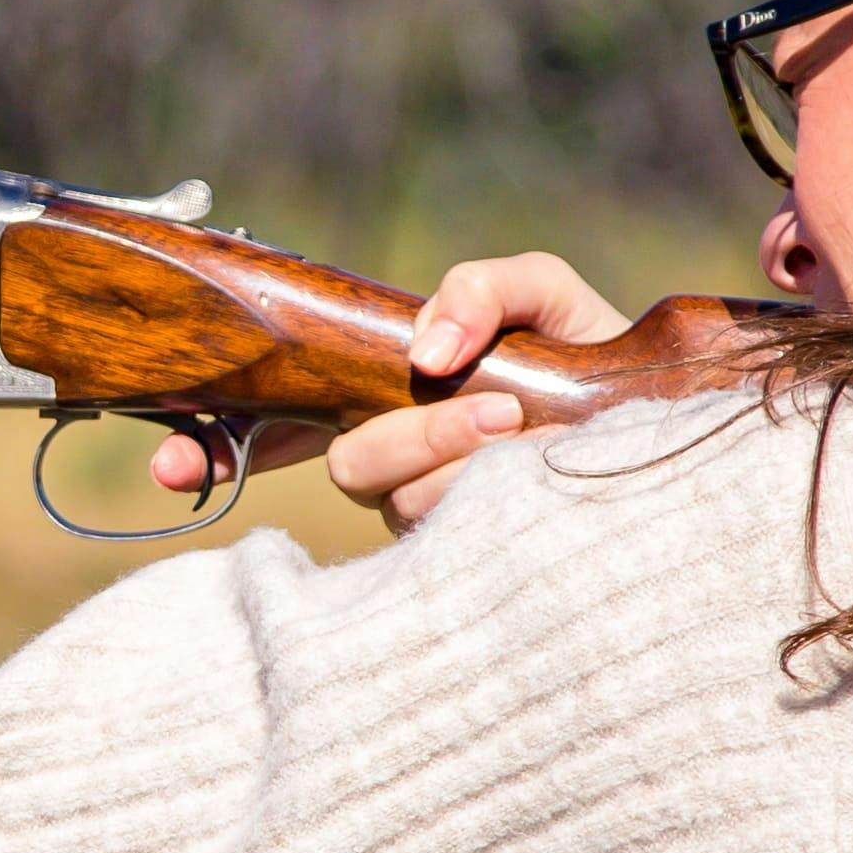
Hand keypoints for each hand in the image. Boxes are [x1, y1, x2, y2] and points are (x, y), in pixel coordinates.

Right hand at [135, 252, 636, 530]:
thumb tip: (425, 349)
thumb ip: (480, 289)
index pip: (279, 434)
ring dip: (466, 461)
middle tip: (496, 410)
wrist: (681, 423)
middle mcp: (402, 468)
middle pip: (353, 465)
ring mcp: (437, 521)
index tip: (170, 470)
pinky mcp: (478, 563)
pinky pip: (460, 538)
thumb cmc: (596, 354)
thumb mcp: (543, 293)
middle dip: (415, 438)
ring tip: (534, 428)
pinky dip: (501, 496)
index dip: (215, 452)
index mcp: (388, 402)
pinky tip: (543, 474)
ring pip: (407, 502)